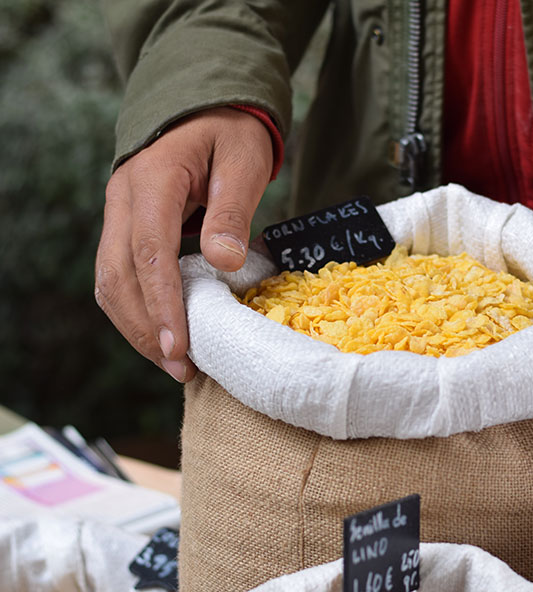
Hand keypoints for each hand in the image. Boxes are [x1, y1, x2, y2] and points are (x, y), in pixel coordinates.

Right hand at [96, 107, 272, 381]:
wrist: (206, 104)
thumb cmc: (231, 130)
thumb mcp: (243, 160)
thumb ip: (232, 209)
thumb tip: (223, 262)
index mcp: (153, 180)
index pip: (149, 253)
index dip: (162, 304)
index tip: (178, 346)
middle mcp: (124, 199)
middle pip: (118, 275)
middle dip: (145, 327)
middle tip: (180, 368)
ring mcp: (120, 213)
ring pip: (111, 281)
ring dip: (137, 326)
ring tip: (175, 363)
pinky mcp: (128, 227)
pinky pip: (121, 274)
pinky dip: (139, 309)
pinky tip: (166, 334)